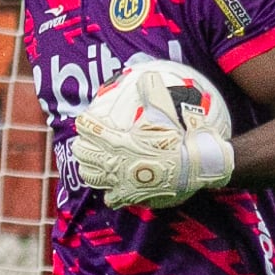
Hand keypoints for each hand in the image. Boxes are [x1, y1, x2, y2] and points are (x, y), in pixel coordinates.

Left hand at [72, 99, 233, 208]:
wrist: (193, 169)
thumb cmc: (179, 140)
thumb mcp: (166, 112)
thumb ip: (153, 92)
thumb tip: (148, 75)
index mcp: (119, 141)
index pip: (91, 129)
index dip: (86, 123)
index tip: (84, 120)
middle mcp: (113, 163)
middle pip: (84, 154)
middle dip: (81, 146)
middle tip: (83, 142)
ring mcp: (119, 182)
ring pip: (90, 176)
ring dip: (88, 169)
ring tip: (89, 164)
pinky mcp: (128, 198)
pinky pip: (110, 198)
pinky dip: (109, 194)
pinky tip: (112, 190)